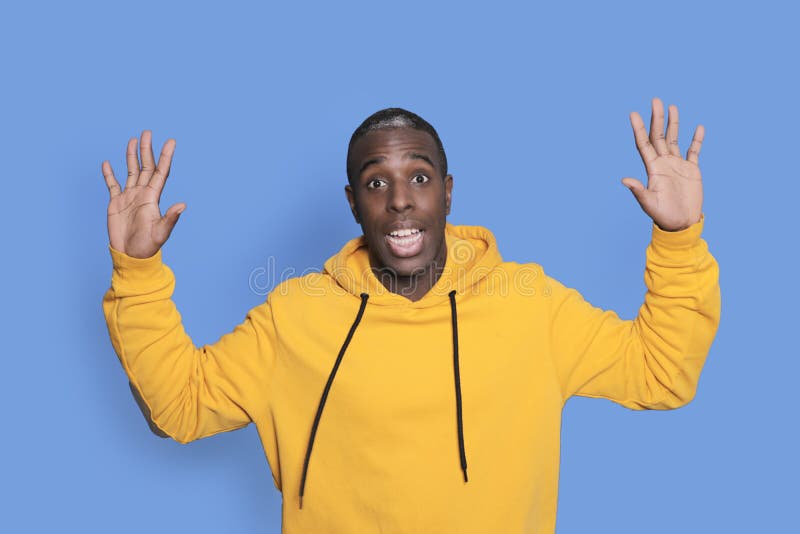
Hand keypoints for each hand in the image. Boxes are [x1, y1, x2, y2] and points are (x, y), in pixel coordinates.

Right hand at [102, 131, 184, 257]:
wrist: (131, 255)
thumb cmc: (148, 245)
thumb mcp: (161, 231)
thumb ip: (171, 217)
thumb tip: (183, 205)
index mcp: (153, 197)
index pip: (161, 172)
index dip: (166, 157)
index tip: (171, 141)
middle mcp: (142, 194)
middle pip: (145, 167)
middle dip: (146, 150)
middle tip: (147, 132)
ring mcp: (129, 197)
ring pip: (130, 171)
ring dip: (131, 156)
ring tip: (133, 140)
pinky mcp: (116, 203)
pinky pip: (112, 185)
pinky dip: (109, 174)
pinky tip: (107, 163)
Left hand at [622, 98, 704, 231]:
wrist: (682, 223)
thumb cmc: (663, 215)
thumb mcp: (649, 203)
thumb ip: (638, 191)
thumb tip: (624, 180)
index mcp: (653, 169)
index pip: (644, 144)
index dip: (639, 129)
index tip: (633, 114)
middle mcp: (664, 163)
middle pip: (658, 136)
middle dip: (657, 118)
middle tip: (655, 100)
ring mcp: (677, 165)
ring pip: (674, 139)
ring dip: (673, 124)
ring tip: (672, 107)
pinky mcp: (692, 170)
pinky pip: (694, 151)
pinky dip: (697, 140)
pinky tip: (699, 127)